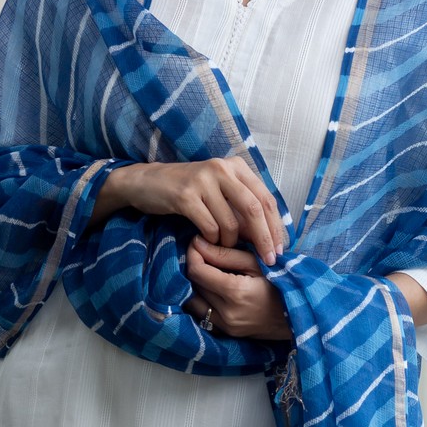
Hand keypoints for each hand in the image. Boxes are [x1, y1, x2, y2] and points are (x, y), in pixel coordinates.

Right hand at [92, 155, 284, 264]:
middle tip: (268, 260)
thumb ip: (243, 205)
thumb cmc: (190, 191)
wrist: (147, 182)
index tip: (279, 250)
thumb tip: (269, 235)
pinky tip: (209, 241)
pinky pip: (209, 226)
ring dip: (231, 242)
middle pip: (254, 209)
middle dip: (264, 239)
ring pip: (230, 222)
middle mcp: (222, 169)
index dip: (275, 227)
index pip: (266, 199)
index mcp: (236, 166)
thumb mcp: (220, 190)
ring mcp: (203, 180)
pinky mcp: (185, 195)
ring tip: (226, 247)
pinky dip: (213, 240)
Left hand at [185, 239, 292, 339]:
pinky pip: (202, 314)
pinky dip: (202, 300)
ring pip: (193, 301)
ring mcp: (226, 326)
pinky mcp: (226, 332)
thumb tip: (196, 243)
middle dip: (196, 267)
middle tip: (205, 255)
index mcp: (236, 292)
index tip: (197, 243)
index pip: (197, 270)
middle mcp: (227, 312)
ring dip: (197, 285)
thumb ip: (225, 254)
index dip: (193, 254)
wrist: (297, 315)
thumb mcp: (256, 263)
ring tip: (209, 273)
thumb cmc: (280, 283)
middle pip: (193, 284)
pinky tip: (213, 290)